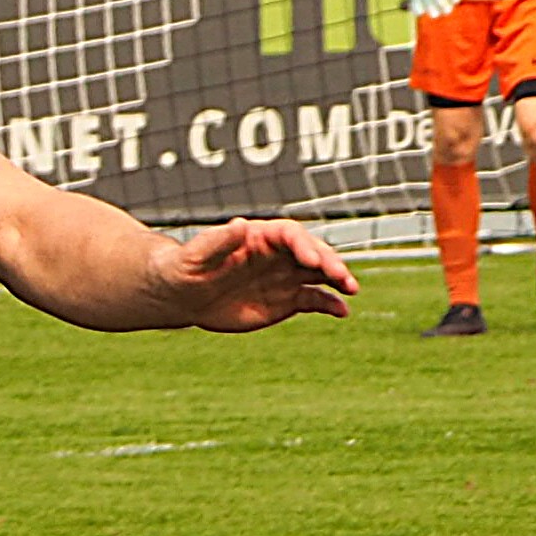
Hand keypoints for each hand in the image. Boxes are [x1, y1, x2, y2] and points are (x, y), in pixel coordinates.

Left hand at [154, 217, 357, 331]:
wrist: (183, 295)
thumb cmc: (184, 268)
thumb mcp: (196, 255)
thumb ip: (219, 241)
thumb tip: (241, 224)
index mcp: (259, 236)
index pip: (290, 235)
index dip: (303, 246)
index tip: (311, 261)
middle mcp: (278, 254)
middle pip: (312, 253)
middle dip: (328, 262)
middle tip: (341, 277)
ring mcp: (285, 277)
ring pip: (319, 275)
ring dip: (338, 280)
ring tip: (351, 290)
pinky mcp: (286, 300)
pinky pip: (314, 299)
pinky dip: (330, 304)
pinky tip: (342, 311)